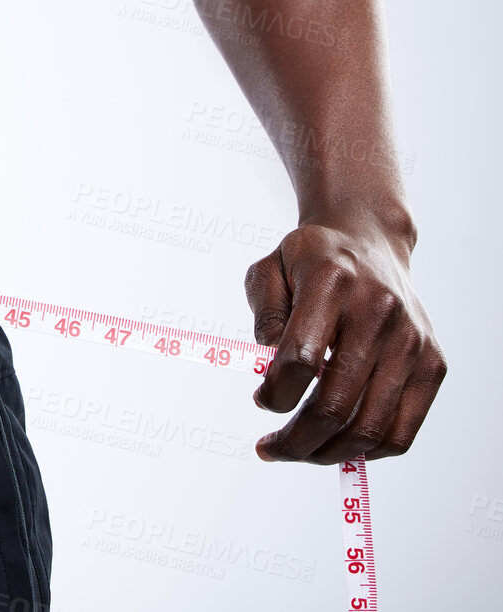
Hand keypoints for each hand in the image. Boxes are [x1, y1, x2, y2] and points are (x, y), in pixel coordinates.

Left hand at [244, 214, 444, 462]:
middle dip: (295, 439)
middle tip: (270, 448)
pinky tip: (338, 446)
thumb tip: (268, 372)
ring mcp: (411, 342)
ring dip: (327, 453)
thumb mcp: (269, 271)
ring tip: (299, 452)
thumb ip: (264, 318)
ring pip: (371, 427)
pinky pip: (402, 431)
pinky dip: (368, 451)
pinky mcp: (433, 364)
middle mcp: (378, 312)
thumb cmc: (312, 260)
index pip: (299, 359)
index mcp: (331, 281)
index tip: (261, 401)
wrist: (368, 240)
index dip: (274, 393)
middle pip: (335, 403)